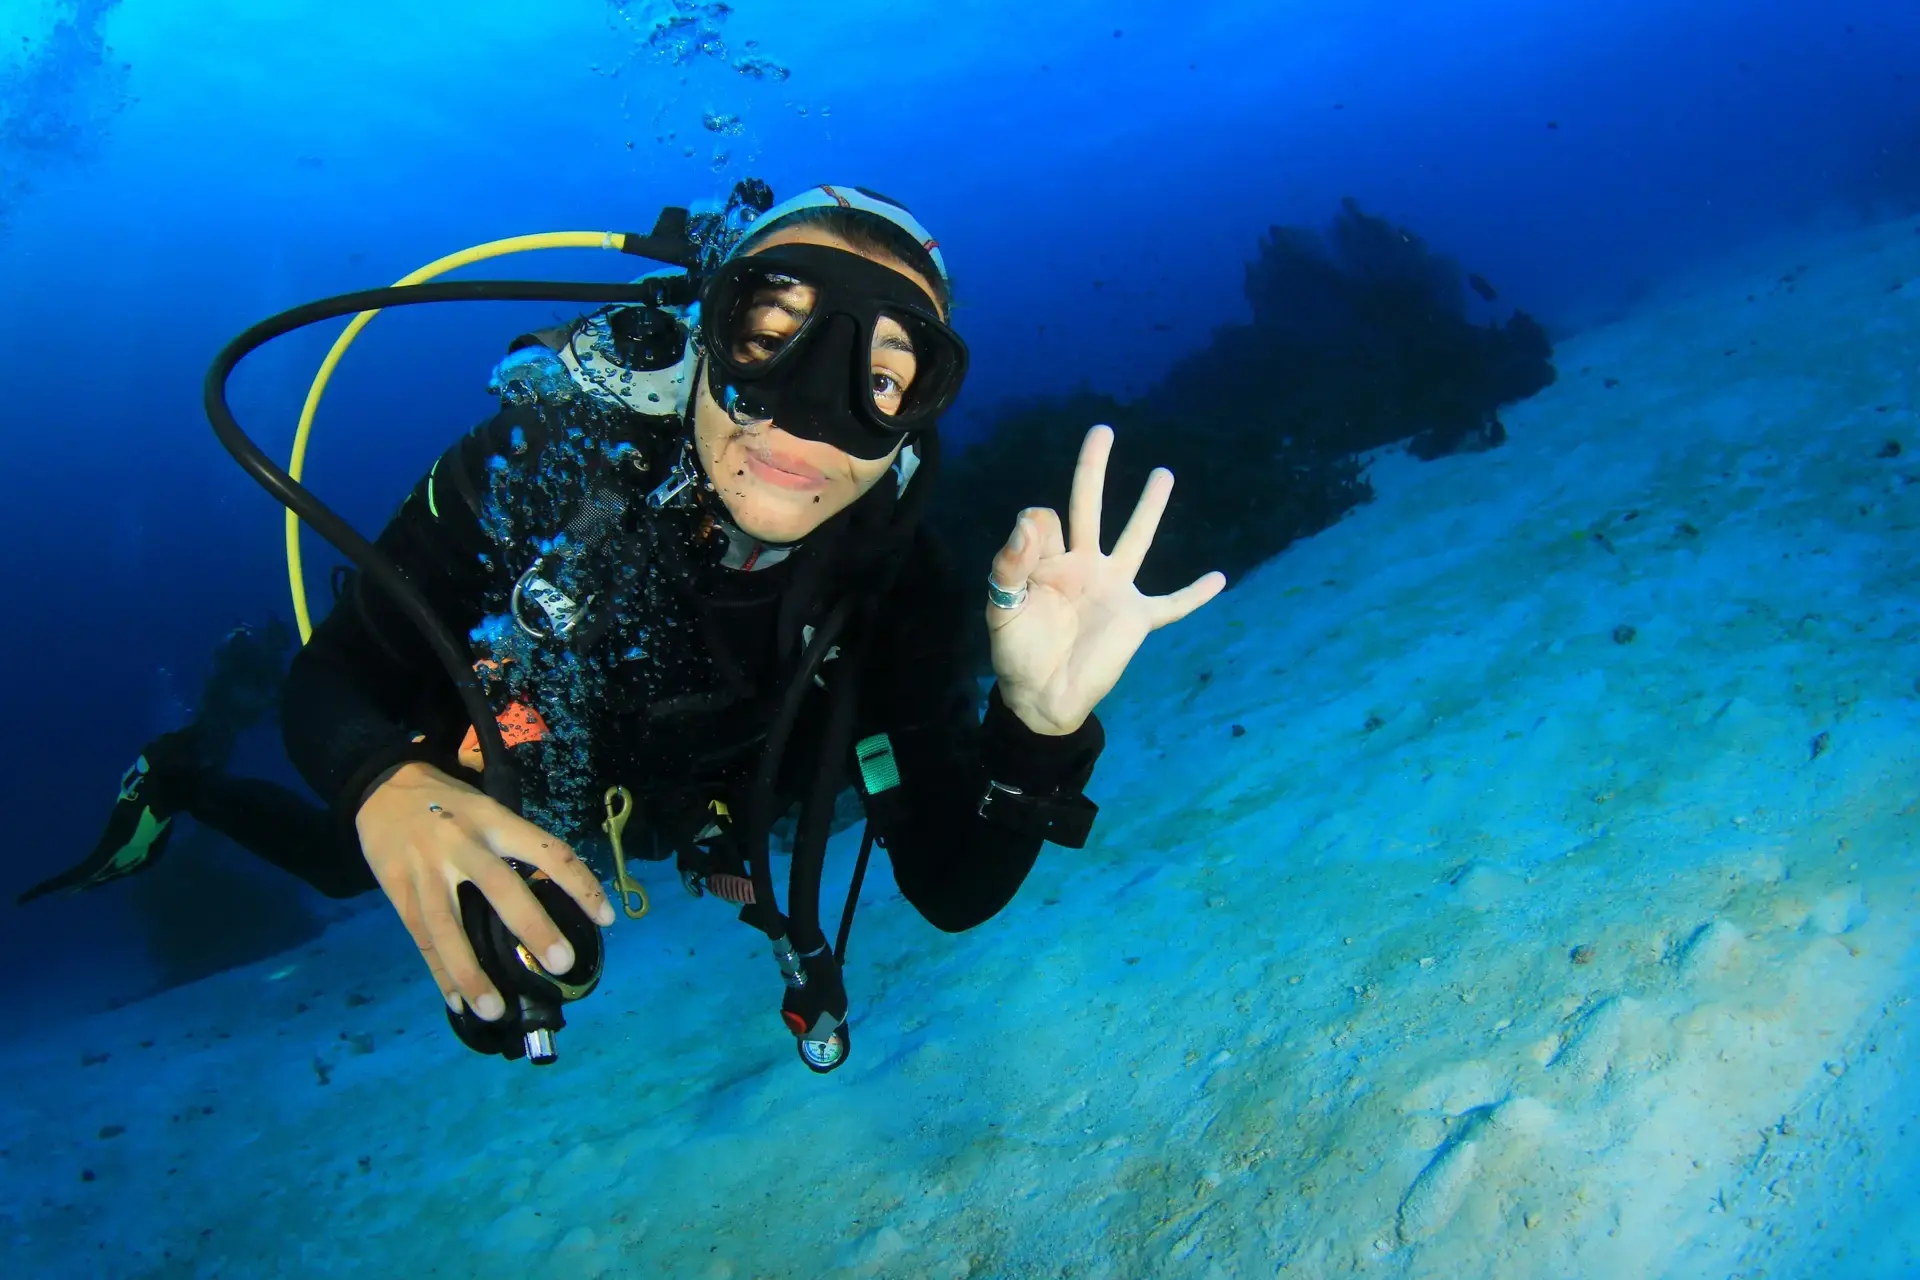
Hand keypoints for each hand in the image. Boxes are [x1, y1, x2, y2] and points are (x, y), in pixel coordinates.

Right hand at [356, 762, 614, 1020]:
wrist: (381, 786)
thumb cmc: (449, 803)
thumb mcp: (487, 809)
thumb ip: (512, 848)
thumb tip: (552, 899)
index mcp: (494, 820)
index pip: (548, 851)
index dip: (581, 884)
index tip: (608, 919)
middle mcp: (462, 843)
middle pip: (500, 886)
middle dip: (532, 927)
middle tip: (561, 964)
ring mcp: (426, 870)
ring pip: (449, 927)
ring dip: (472, 972)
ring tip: (496, 1011)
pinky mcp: (397, 891)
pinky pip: (422, 940)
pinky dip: (440, 974)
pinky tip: (458, 1003)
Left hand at [987, 425, 1224, 734]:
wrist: (1041, 698)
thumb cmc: (1017, 653)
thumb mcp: (1002, 609)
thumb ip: (1010, 566)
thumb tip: (1032, 518)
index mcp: (1046, 560)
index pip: (1044, 520)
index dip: (1035, 528)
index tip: (1027, 552)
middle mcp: (1082, 565)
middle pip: (1089, 507)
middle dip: (1093, 469)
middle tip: (1102, 431)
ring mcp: (1113, 589)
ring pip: (1135, 539)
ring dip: (1149, 508)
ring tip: (1163, 474)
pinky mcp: (1135, 618)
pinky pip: (1172, 606)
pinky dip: (1195, 595)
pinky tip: (1219, 579)